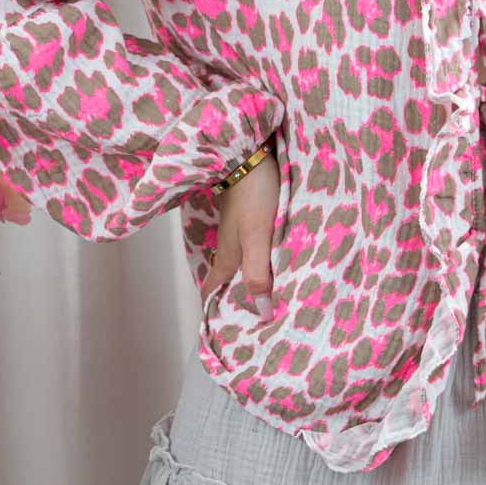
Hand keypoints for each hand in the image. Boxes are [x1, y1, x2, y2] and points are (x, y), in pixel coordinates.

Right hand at [200, 147, 279, 316]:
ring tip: (262, 302)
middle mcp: (229, 246)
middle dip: (233, 301)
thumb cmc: (255, 194)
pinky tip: (272, 268)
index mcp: (228, 255)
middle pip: (227, 280)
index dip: (215, 311)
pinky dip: (257, 264)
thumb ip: (257, 273)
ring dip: (246, 283)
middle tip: (247, 324)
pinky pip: (251, 249)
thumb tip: (262, 311)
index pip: (213, 290)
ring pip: (239, 264)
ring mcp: (238, 231)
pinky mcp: (249, 218)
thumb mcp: (257, 238)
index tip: (220, 333)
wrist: (249, 151)